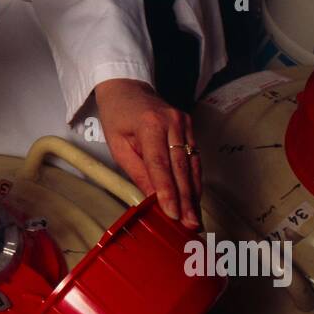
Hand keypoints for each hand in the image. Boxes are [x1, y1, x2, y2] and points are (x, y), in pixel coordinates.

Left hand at [94, 78, 201, 227]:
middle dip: (186, 199)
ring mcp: (184, 123)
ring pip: (192, 165)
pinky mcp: (190, 127)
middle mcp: (172, 123)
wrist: (127, 89)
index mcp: (150, 125)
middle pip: (181, 167)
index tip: (173, 213)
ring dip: (194, 194)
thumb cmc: (118, 117)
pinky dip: (194, 180)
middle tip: (190, 224)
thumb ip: (137, 172)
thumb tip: (153, 199)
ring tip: (194, 218)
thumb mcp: (118, 145)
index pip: (160, 164)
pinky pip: (194, 158)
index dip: (168, 191)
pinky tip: (195, 199)